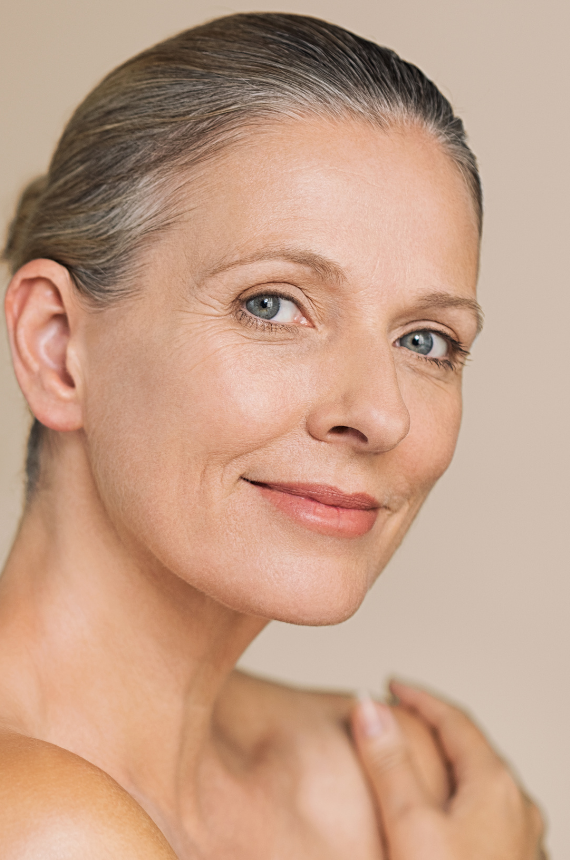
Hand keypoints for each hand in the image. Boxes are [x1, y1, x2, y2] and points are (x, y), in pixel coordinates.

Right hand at [351, 681, 545, 859]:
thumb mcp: (410, 827)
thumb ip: (389, 764)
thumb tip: (369, 707)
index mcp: (496, 787)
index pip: (456, 720)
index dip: (420, 698)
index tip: (391, 684)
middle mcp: (517, 809)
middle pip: (472, 749)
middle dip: (433, 727)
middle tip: (398, 717)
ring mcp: (520, 842)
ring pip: (481, 785)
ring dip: (446, 763)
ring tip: (414, 761)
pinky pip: (484, 815)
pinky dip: (456, 797)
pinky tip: (439, 819)